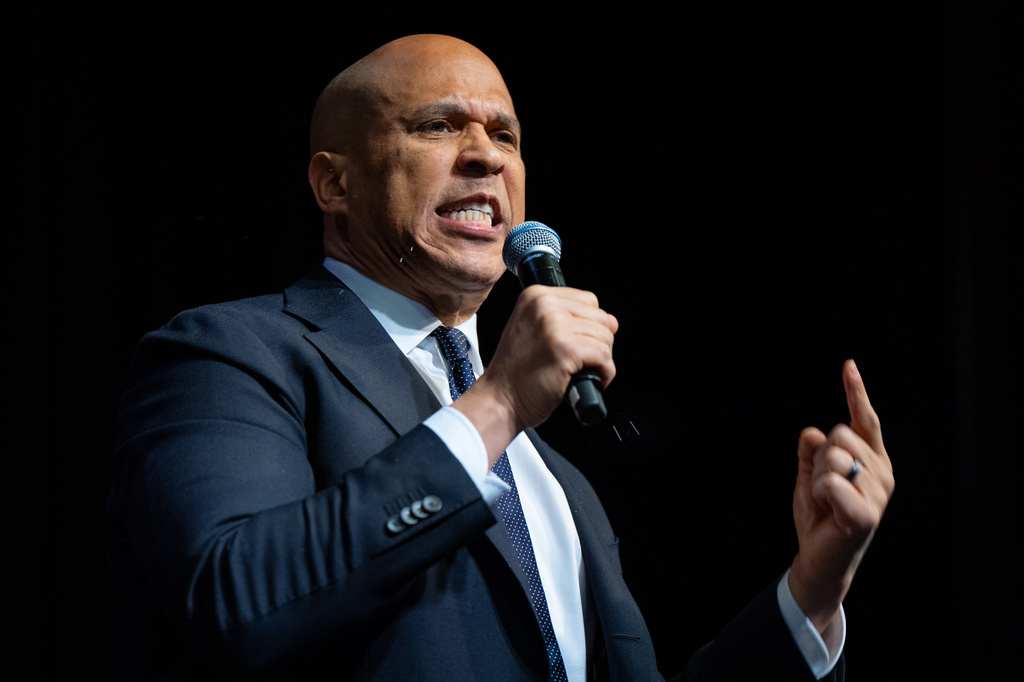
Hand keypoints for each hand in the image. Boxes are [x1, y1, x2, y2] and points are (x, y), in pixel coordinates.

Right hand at [453, 285, 616, 464]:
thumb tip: (611, 321)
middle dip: (599, 343)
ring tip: (583, 370)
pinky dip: (604, 372)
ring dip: (602, 359)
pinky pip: (604, 356)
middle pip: (601, 318)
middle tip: (582, 361)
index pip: (588, 300)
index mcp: (536, 295)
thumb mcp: (532, 328)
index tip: (580, 342)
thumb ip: (565, 318)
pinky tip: (590, 379)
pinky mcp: (566, 350)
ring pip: (605, 337)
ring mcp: (555, 326)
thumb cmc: (516, 372)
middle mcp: (545, 305)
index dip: (590, 325)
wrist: (500, 399)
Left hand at [789, 360, 894, 636]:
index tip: (848, 365)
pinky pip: (831, 482)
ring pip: (832, 457)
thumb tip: (812, 432)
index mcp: (873, 460)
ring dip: (816, 477)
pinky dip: (818, 492)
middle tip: (821, 486)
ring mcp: (877, 494)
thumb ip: (812, 451)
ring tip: (824, 500)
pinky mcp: (866, 514)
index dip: (856, 392)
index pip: (865, 420)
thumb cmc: (819, 515)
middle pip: (839, 434)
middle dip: (819, 457)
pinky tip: (825, 509)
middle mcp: (882, 472)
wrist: (818, 557)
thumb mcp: (810, 474)